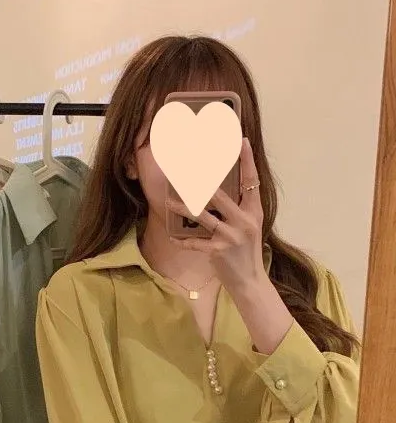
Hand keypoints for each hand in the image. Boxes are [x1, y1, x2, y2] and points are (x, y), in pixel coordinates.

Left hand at [172, 137, 266, 296]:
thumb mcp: (247, 227)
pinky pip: (195, 242)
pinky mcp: (219, 250)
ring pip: (203, 216)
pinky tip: (173, 237)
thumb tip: (215, 193)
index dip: (247, 161)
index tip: (240, 141)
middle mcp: (244, 220)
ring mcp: (232, 235)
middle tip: (185, 168)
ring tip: (169, 202)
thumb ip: (236, 210)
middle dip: (200, 182)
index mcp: (253, 211)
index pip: (251, 181)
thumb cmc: (245, 252)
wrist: (249, 281)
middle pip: (220, 195)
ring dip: (183, 208)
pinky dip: (183, 240)